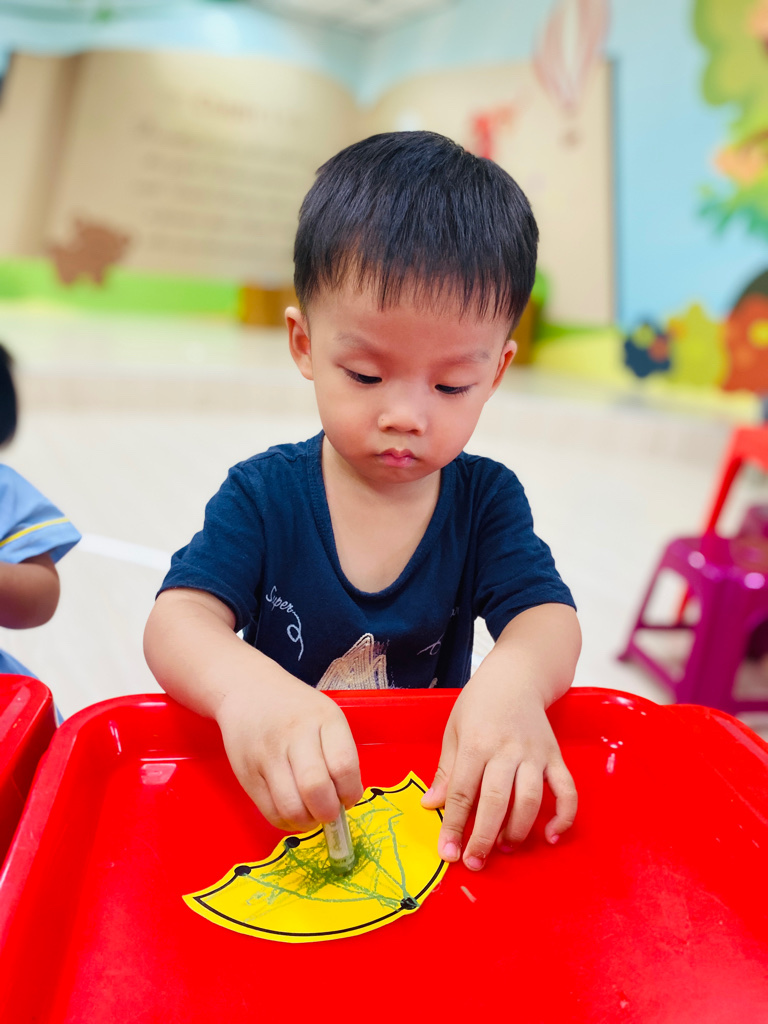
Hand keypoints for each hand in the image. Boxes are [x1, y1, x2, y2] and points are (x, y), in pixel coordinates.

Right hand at [215, 677, 362, 831]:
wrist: (247, 690)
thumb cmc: (295, 708)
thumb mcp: (326, 715)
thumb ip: (339, 752)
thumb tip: (346, 800)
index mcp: (323, 719)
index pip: (344, 766)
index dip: (351, 792)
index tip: (348, 797)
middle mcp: (294, 735)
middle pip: (316, 789)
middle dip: (328, 813)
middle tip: (330, 812)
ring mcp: (267, 755)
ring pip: (291, 807)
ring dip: (307, 822)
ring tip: (311, 814)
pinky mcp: (246, 774)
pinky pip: (270, 812)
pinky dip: (286, 822)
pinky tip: (293, 812)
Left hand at [421, 673, 576, 869]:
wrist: (517, 675)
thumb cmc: (480, 703)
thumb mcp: (454, 729)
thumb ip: (445, 770)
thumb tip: (430, 805)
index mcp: (476, 743)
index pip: (462, 792)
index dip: (454, 825)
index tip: (448, 853)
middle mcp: (506, 750)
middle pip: (495, 801)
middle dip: (483, 837)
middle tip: (474, 862)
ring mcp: (534, 754)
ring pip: (530, 800)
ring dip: (518, 830)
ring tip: (504, 847)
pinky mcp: (555, 757)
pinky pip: (566, 790)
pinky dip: (564, 816)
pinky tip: (551, 835)